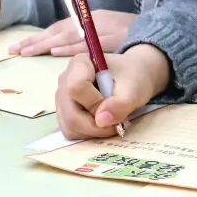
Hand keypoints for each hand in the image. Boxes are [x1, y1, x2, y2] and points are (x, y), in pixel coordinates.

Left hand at [8, 11, 136, 56]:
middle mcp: (96, 20)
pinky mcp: (114, 37)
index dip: (40, 37)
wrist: (163, 35)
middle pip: (61, 30)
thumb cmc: (133, 38)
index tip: (19, 47)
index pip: (61, 27)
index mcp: (93, 19)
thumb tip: (64, 50)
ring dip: (47, 43)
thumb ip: (90, 40)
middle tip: (14, 50)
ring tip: (28, 50)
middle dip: (36, 41)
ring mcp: (105, 28)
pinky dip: (72, 46)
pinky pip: (89, 43)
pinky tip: (56, 50)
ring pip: (70, 35)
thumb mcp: (109, 33)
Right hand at [56, 44, 170, 139]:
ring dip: (93, 131)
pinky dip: (88, 133)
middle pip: (70, 113)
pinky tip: (103, 123)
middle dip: (95, 125)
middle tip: (117, 122)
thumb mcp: (134, 89)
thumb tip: (101, 121)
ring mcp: (62, 97)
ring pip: (69, 126)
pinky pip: (70, 130)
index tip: (114, 103)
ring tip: (112, 121)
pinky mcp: (64, 111)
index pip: (76, 87)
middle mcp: (65, 79)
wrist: (132, 77)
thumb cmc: (133, 77)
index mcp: (80, 63)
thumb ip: (121, 103)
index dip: (95, 103)